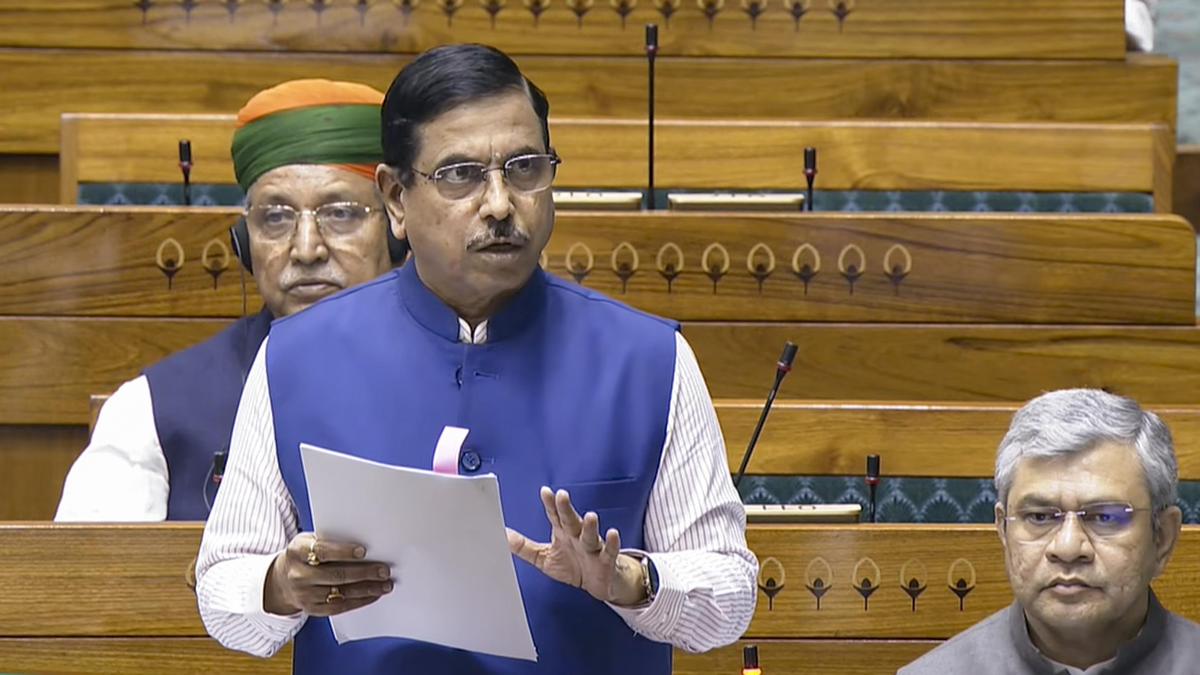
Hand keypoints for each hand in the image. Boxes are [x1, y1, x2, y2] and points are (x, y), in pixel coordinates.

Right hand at [263, 532, 392, 616]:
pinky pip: (339, 607)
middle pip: (335, 574)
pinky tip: (373, 595)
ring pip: (340, 593)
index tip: (364, 551)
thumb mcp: (309, 541)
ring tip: (385, 584)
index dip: (343, 552)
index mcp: (298, 551)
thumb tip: (365, 542)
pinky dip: (359, 601)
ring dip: (367, 589)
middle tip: (384, 570)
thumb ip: (330, 541)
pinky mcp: (312, 609)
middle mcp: (299, 574)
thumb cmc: (304, 555)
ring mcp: (304, 594)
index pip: (322, 551)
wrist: (282, 580)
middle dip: (364, 573)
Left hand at [507, 487, 646, 605]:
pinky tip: (612, 534)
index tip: (545, 491)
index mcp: (563, 533)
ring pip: (591, 535)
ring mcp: (593, 548)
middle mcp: (578, 536)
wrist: (597, 584)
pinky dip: (612, 543)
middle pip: (571, 520)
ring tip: (590, 516)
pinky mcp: (606, 561)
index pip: (555, 516)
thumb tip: (503, 535)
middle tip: (562, 495)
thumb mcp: (544, 557)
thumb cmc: (572, 565)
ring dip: (590, 526)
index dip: (550, 504)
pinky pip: (610, 551)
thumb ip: (524, 546)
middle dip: (567, 509)